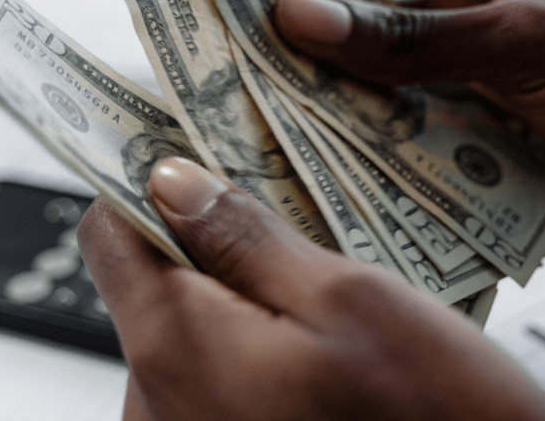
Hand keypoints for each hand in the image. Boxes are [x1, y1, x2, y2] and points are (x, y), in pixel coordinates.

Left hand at [78, 156, 544, 420]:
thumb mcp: (353, 300)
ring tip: (326, 286)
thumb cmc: (434, 420)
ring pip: (195, 328)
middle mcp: (162, 406)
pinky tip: (324, 341)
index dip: (148, 183)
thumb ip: (248, 238)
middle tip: (294, 217)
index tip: (194, 150)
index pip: (110, 235)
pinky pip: (220, 373)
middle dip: (216, 241)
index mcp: (180, 351)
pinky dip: (260, 342)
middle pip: (155, 283)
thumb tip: (173, 182)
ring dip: (249, 294)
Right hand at [275, 0, 544, 259]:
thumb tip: (305, 18)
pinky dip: (387, 177)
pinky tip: (332, 191)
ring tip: (261, 139)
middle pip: (376, 40)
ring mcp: (485, 97)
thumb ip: (419, 41)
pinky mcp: (497, 161)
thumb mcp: (532, 41)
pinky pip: (426, 164)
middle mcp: (480, 29)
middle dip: (315, 60)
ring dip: (344, 125)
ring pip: (393, 107)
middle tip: (231, 78)